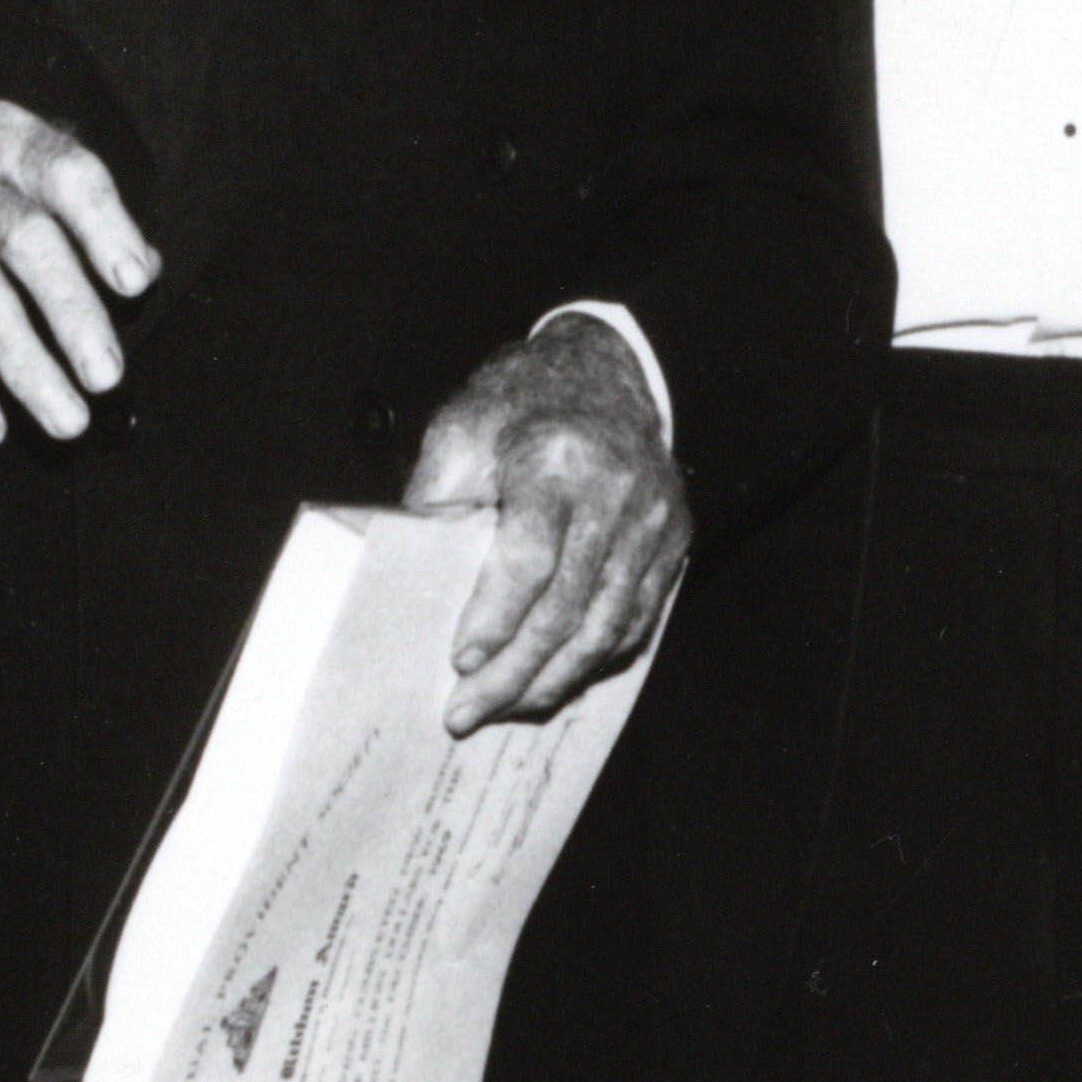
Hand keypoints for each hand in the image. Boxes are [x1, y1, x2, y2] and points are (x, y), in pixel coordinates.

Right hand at [0, 104, 158, 449]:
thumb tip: (146, 269)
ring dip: (27, 367)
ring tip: (68, 421)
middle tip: (108, 376)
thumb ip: (81, 216)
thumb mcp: (15, 179)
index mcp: (11, 139)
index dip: (106, 227)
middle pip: (28, 242)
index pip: (68, 173)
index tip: (135, 283)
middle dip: (73, 313)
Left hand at [403, 318, 687, 734]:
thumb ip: (436, 501)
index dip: (495, 618)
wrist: (604, 371)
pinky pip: (634, 620)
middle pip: (567, 608)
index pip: (531, 559)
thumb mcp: (461, 429)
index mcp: (558, 460)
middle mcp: (617, 494)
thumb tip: (409, 576)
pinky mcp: (672, 542)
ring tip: (504, 709)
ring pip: (606, 627)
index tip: (460, 660)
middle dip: (513, 672)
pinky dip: (591, 660)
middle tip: (465, 711)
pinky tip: (552, 680)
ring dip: (552, 679)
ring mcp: (653, 523)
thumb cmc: (521, 403)